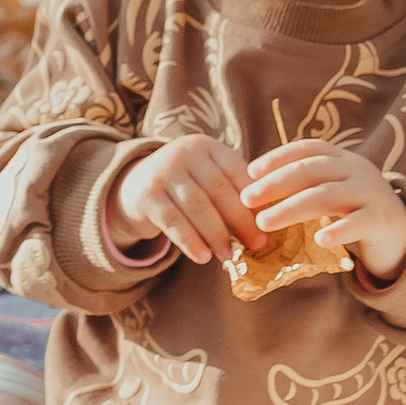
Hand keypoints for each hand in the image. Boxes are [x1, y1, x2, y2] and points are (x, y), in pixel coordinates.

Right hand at [106, 135, 256, 265]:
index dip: (255, 198)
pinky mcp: (146, 195)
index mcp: (208, 146)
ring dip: (216, 234)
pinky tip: (203, 257)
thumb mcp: (208, 178)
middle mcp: (184, 153)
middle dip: (241, 219)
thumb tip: (268, 223)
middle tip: (256, 244)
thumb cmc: (186, 185)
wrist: (135, 185)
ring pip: (197, 206)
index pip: (237, 171)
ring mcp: (163, 172)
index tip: (270, 223)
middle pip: (219, 189)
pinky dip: (190, 241)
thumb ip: (234, 192)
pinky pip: (172, 221)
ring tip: (229, 256)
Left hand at [241, 141, 405, 281]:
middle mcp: (356, 170)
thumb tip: (254, 194)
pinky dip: (339, 231)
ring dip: (291, 208)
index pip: (307, 149)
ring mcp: (371, 193)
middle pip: (311, 170)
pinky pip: (359, 223)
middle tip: (247, 198)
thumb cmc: (356, 213)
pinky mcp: (382, 220)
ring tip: (264, 222)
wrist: (404, 233)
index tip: (250, 171)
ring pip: (327, 196)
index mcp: (342, 159)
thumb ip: (304, 188)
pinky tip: (320, 241)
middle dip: (275, 183)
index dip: (278, 157)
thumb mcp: (332, 192)